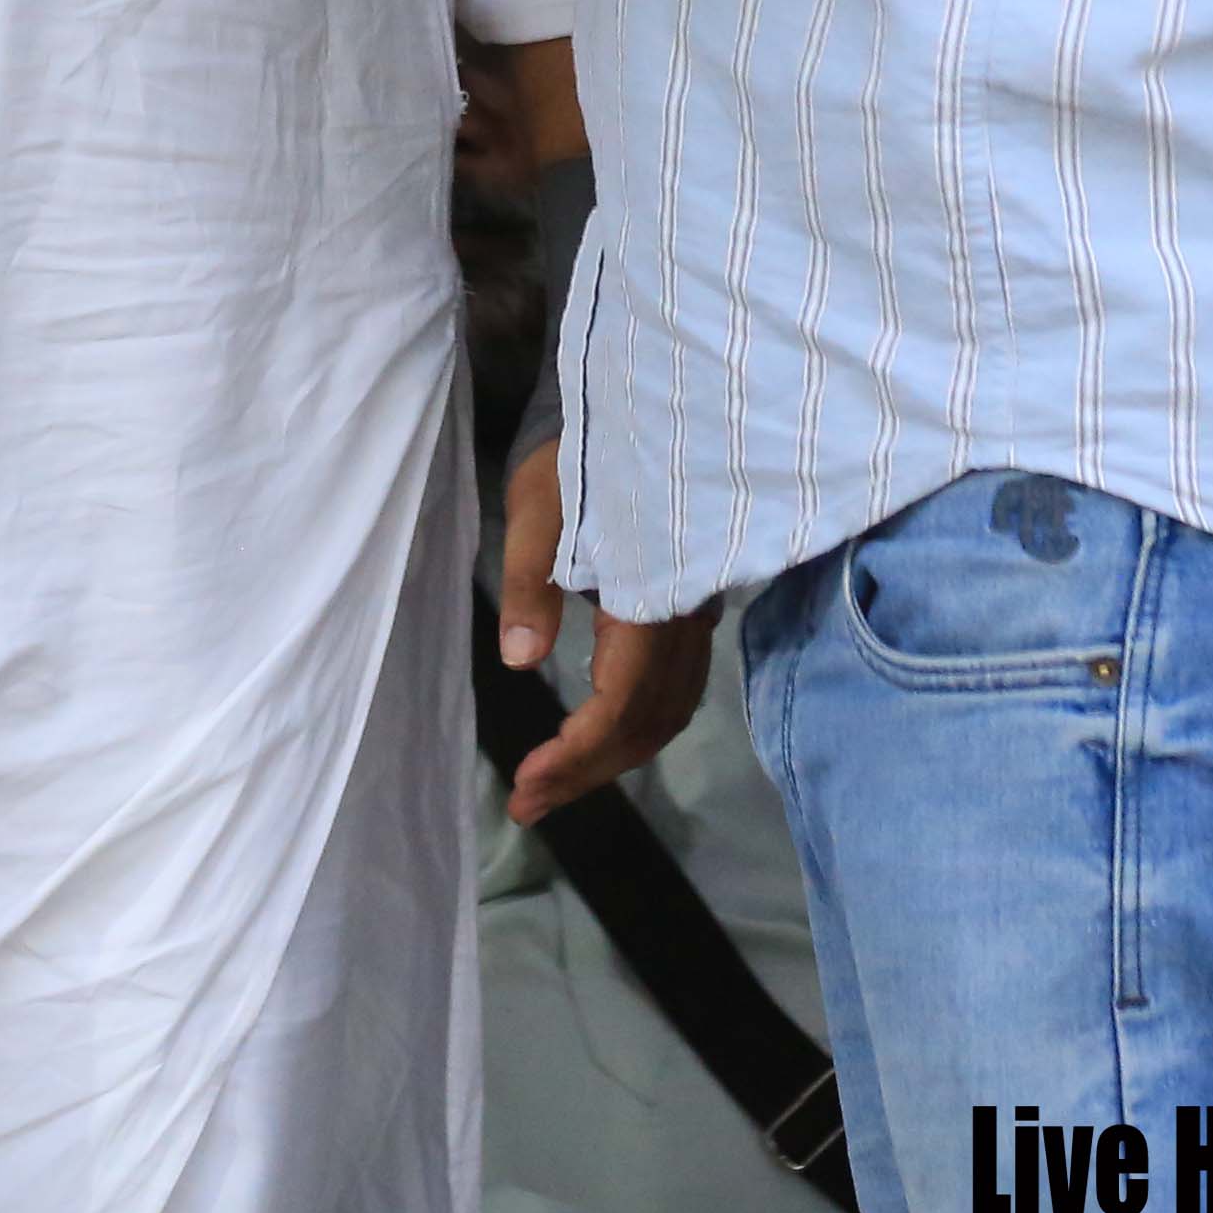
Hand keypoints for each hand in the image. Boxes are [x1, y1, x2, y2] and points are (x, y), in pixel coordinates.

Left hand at [496, 436, 714, 819]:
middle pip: (647, 721)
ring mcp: (694, 613)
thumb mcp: (538, 507)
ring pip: (667, 712)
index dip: (576, 753)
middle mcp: (684, 615)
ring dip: (612, 757)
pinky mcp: (688, 608)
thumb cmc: (572, 455)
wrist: (630, 409)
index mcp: (650, 593)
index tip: (527, 784)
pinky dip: (635, 726)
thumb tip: (518, 660)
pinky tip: (596, 736)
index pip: (622, 701)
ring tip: (551, 785)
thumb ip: (530, 581)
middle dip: (588, 771)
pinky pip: (673, 688)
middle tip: (528, 804)